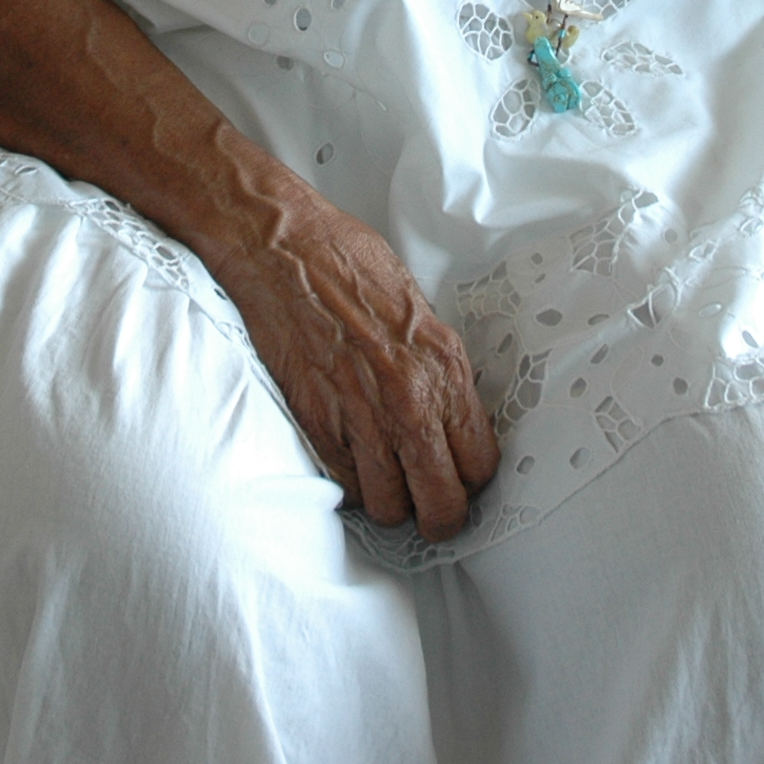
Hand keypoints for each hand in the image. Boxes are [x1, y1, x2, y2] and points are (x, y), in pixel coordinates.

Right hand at [202, 187, 500, 539]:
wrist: (283, 249)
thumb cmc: (346, 263)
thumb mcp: (419, 311)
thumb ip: (437, 368)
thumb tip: (449, 409)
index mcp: (444, 368)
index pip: (480, 463)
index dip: (472, 479)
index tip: (462, 476)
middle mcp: (408, 402)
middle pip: (441, 504)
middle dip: (441, 514)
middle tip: (432, 506)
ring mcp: (360, 418)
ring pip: (390, 508)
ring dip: (392, 501)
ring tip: (389, 480)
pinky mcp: (316, 423)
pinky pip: (345, 485)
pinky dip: (351, 483)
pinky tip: (353, 460)